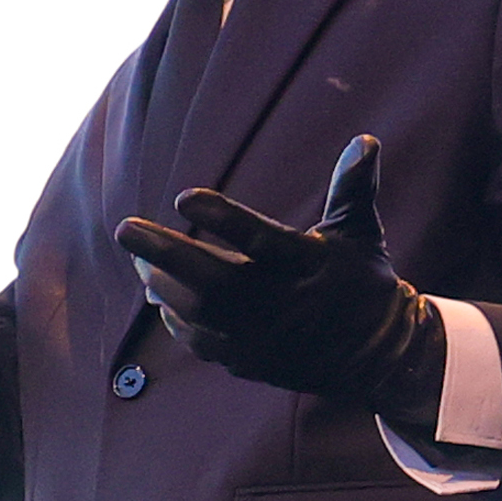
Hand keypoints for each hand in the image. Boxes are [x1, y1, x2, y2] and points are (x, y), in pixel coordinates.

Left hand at [116, 135, 442, 417]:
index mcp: (308, 265)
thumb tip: (365, 139)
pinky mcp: (249, 361)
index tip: (184, 198)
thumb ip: (352, 187)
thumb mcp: (360, 233)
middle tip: (125, 229)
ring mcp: (262, 338)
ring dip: (162, 283)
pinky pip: (201, 342)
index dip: (222, 220)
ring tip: (139, 257)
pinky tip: (159, 295)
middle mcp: (281, 304)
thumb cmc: (361, 282)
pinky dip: (177, 319)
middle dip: (165, 254)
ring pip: (199, 312)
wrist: (376, 356)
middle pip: (213, 280)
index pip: (260, 240)